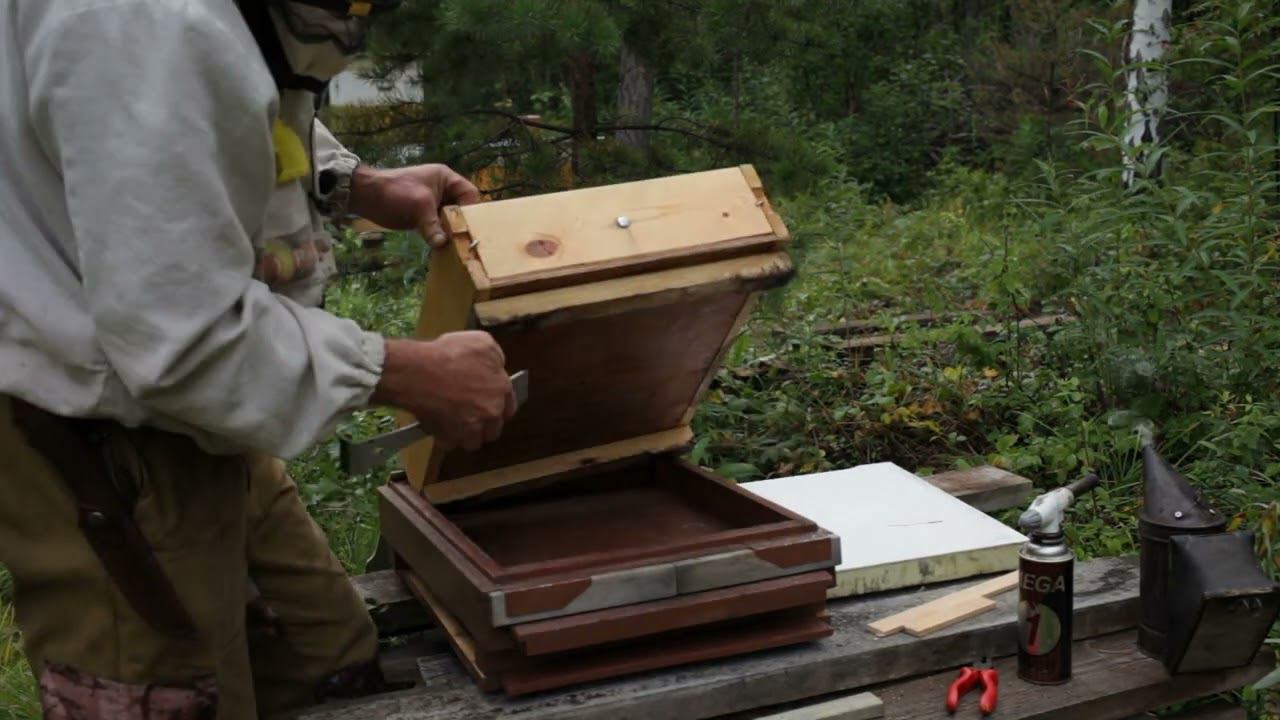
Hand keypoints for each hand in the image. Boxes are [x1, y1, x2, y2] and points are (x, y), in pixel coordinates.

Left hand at [348, 164, 481, 247]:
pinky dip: (441, 236)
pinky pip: (439, 226)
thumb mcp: (417, 207)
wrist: (365, 195)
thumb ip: (433, 226)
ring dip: (452, 232)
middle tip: (466, 241)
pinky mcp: (424, 215)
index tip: (472, 228)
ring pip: (451, 219)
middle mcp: (443, 190)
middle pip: (463, 209)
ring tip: (456, 247)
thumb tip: (443, 244)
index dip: (473, 211)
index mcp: (446, 179)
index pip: (470, 194)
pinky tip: (443, 247)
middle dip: (463, 224)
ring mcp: (433, 203)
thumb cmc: (393, 192)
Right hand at [371, 334, 517, 450]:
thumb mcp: (482, 342)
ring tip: (453, 423)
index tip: (489, 406)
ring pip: (473, 441)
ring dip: (466, 435)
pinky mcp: (450, 438)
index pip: (509, 407)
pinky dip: (445, 438)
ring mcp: (471, 428)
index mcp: (501, 389)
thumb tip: (497, 367)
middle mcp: (491, 413)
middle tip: (470, 416)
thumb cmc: (449, 354)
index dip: (499, 407)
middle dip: (484, 425)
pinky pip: (450, 444)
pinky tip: (438, 426)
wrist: (419, 373)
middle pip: (493, 429)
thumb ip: (496, 358)